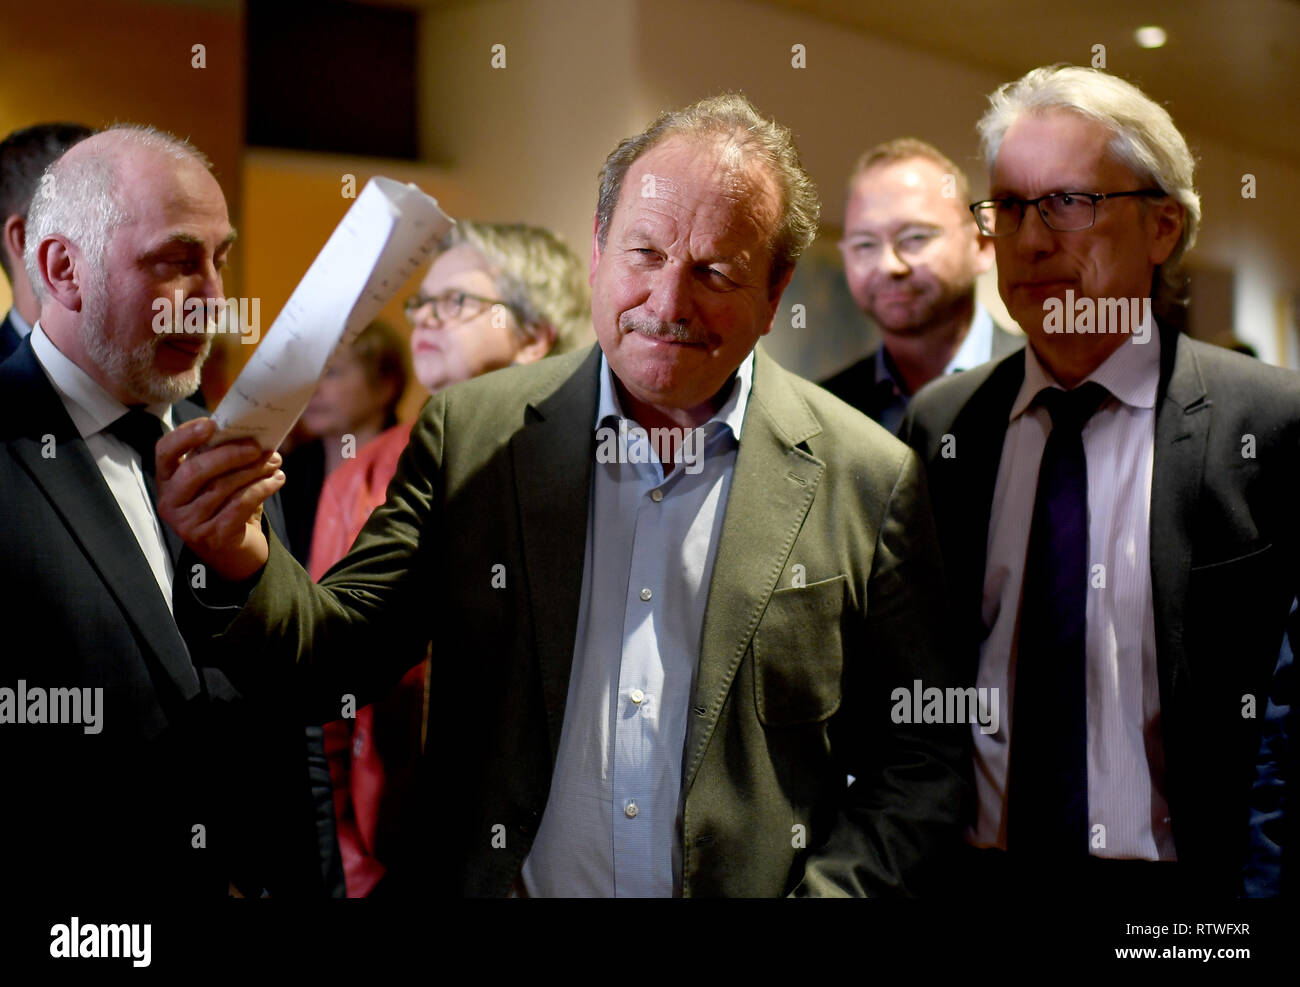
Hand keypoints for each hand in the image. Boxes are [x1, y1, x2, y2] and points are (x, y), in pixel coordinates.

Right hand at [156, 418, 285, 581]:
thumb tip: (248, 429)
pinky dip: (262, 488)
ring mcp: (189, 523)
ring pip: (222, 487)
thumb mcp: (216, 479)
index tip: (211, 423)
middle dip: (230, 454)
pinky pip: (240, 505)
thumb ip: (219, 455)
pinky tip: (276, 480)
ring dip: (253, 470)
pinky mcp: (212, 537)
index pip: (164, 451)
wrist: (233, 551)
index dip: (185, 435)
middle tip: (257, 447)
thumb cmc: (224, 504)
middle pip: (195, 470)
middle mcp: (171, 502)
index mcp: (167, 480)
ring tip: (274, 461)